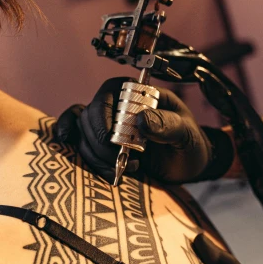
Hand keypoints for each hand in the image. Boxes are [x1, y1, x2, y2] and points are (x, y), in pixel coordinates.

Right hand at [56, 78, 233, 183]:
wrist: (188, 164)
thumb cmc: (190, 142)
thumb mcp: (187, 133)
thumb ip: (168, 125)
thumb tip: (141, 120)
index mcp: (138, 93)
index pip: (109, 95)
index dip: (106, 118)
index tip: (115, 143)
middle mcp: (118, 105)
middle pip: (90, 115)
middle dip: (99, 141)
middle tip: (119, 161)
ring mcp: (107, 123)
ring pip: (82, 130)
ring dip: (93, 153)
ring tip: (118, 169)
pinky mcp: (100, 142)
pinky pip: (77, 138)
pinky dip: (73, 144)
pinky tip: (72, 148)